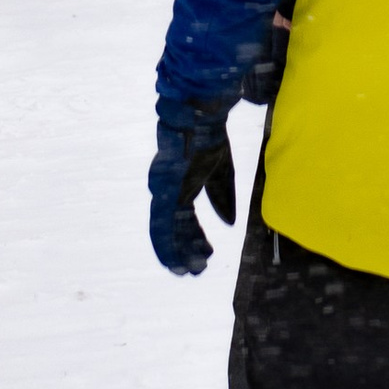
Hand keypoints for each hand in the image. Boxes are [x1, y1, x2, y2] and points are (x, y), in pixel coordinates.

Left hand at [148, 105, 237, 275]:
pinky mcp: (162, 193)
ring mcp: (164, 192)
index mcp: (183, 185)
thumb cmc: (210, 137)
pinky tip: (174, 262)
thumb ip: (223, 197)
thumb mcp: (221, 171)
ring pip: (165, 232)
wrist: (200, 116)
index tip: (208, 253)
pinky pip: (160, 227)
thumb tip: (228, 224)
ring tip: (189, 272)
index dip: (196, 238)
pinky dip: (167, 247)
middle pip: (175, 228)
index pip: (187, 218)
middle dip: (186, 251)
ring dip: (176, 254)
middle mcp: (169, 191)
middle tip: (197, 271)